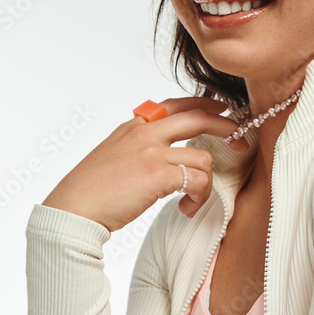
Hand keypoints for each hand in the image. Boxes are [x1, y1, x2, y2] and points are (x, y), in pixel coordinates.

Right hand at [40, 96, 247, 231]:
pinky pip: (198, 180)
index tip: (221, 110)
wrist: (73, 210)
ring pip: (203, 157)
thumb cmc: (91, 191)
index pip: (176, 104)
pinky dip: (198, 197)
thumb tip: (164, 155)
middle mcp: (144, 132)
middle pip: (198, 117)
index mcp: (134, 126)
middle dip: (226, 126)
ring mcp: (152, 152)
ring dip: (206, 183)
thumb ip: (138, 147)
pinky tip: (186, 208)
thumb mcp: (114, 156)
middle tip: (241, 138)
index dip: (203, 104)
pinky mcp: (158, 174)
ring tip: (192, 202)